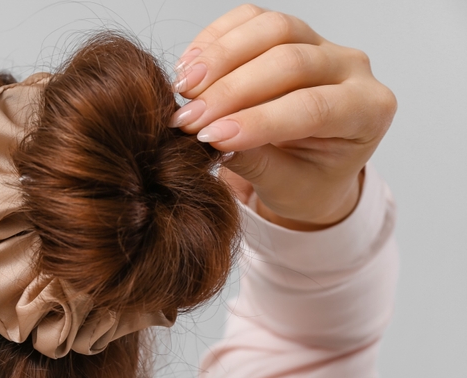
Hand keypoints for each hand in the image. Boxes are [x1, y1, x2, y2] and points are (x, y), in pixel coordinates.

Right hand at [170, 4, 396, 227]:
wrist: (311, 167)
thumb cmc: (307, 181)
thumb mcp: (284, 186)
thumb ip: (254, 162)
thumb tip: (208, 140)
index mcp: (367, 111)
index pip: (311, 107)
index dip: (256, 120)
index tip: (208, 138)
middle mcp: (351, 69)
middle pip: (290, 60)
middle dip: (230, 90)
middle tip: (187, 119)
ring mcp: (321, 43)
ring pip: (272, 28)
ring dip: (220, 57)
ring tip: (183, 89)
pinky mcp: (289, 31)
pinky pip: (252, 18)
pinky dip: (215, 39)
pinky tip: (188, 67)